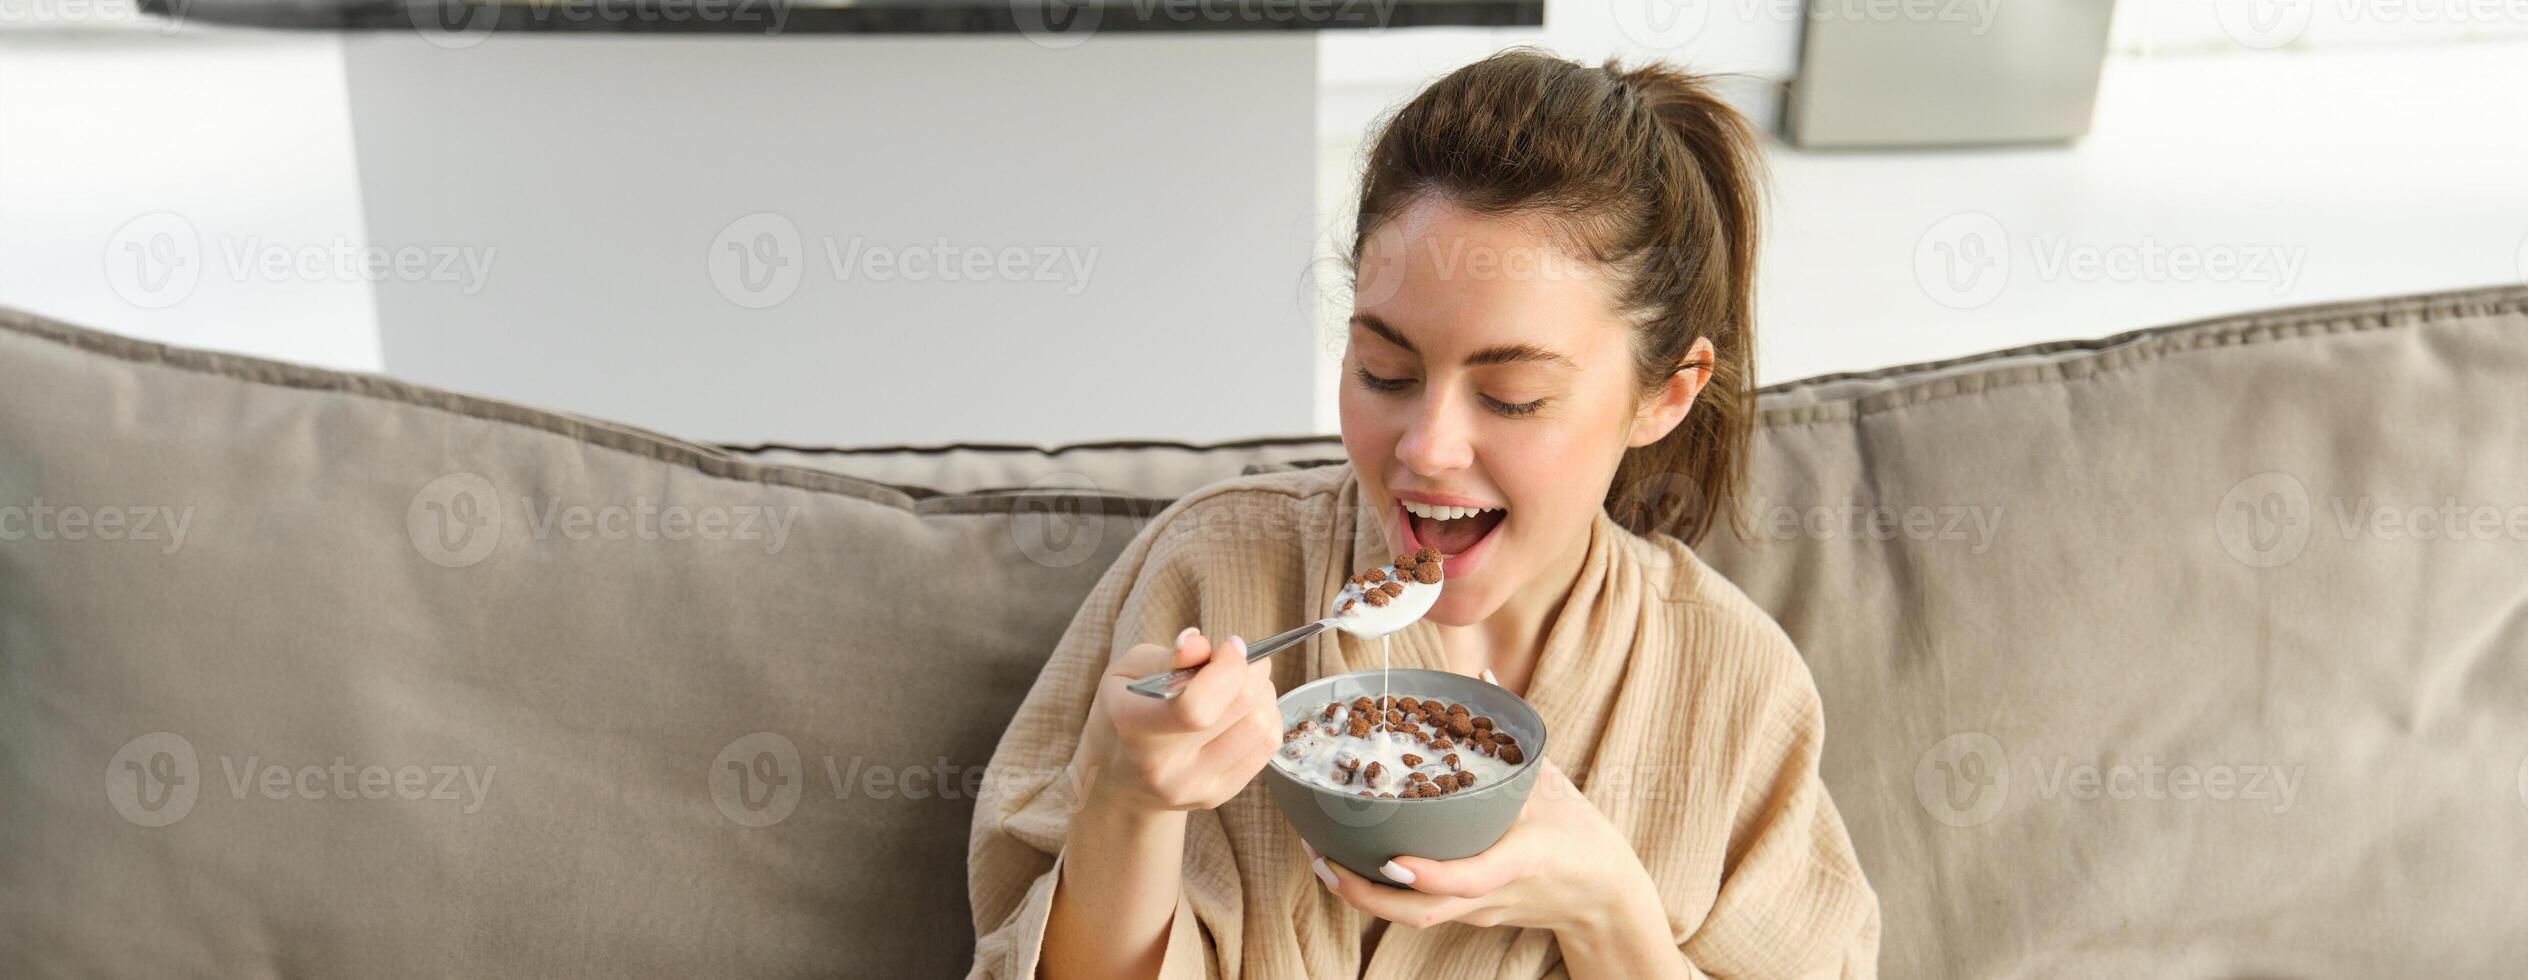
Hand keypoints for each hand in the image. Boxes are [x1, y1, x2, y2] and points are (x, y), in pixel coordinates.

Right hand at [1081, 627, 1281, 812]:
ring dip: (1263, 693)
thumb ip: (1166, 657)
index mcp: (1134, 728)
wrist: (1119, 777)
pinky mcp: (1218, 796)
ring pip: (1260, 726)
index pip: (1196, 707)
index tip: (1231, 645)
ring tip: (1244, 683)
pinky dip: (1267, 716)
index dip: (1228, 668)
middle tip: (1242, 658)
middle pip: (1240, 709)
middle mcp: (1164, 767)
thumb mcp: (1128, 671)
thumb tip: (1199, 643)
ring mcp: (1194, 787)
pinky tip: (1246, 709)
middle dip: (1252, 670)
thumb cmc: (1124, 712)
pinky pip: (1267, 747)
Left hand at [1304, 759, 1656, 933]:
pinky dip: (1379, 893)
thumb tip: (1483, 680)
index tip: (1391, 860)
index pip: (1472, 878)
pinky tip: (1348, 863)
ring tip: (1320, 860)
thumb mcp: (1551, 779)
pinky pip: (1416, 909)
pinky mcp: (1467, 915)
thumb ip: (1514, 732)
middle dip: (1364, 893)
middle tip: (1322, 858)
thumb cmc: (1577, 834)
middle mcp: (1492, 894)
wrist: (1601, 896)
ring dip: (1361, 896)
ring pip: (1412, 918)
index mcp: (1521, 860)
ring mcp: (1477, 911)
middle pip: (1422, 913)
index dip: (1430, 874)